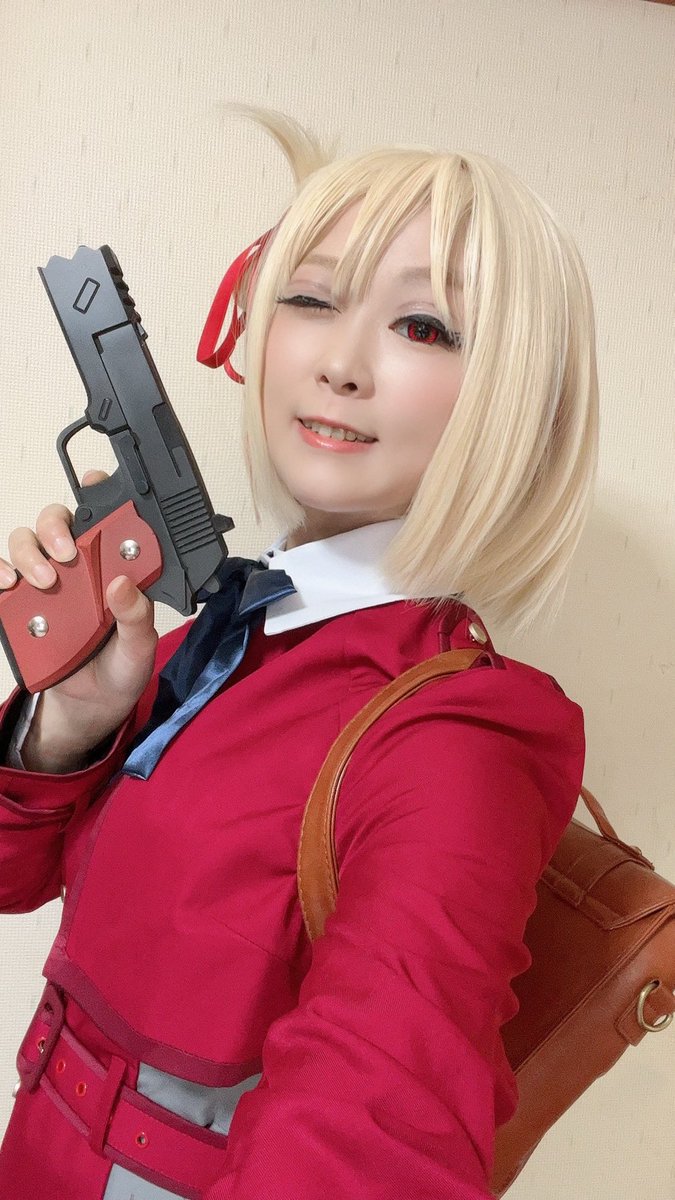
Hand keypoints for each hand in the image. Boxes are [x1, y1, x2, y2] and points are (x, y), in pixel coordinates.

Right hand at [0, 471, 157, 770]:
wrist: (91, 708)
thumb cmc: (121, 669)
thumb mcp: (141, 648)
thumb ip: (138, 618)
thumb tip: (123, 584)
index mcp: (112, 566)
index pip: (104, 518)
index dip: (100, 493)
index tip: (97, 485)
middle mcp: (77, 566)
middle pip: (56, 522)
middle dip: (56, 526)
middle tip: (66, 554)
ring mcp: (45, 584)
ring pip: (25, 543)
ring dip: (29, 553)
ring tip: (43, 580)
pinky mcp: (20, 607)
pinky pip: (1, 578)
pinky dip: (0, 574)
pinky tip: (9, 585)